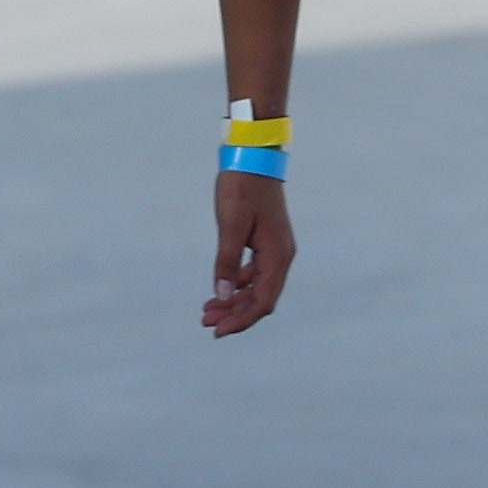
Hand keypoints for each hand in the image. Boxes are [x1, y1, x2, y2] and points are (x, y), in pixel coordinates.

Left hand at [202, 172, 294, 336]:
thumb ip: (226, 261)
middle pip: (261, 298)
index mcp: (277, 255)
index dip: (241, 320)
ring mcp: (275, 249)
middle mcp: (281, 256)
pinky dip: (236, 283)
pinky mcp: (266, 241)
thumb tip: (221, 294)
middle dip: (234, 313)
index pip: (263, 301)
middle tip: (206, 322)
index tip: (219, 330)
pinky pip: (254, 272)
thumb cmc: (242, 187)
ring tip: (208, 310)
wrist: (253, 157)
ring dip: (234, 300)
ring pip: (256, 286)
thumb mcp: (230, 224)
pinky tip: (219, 288)